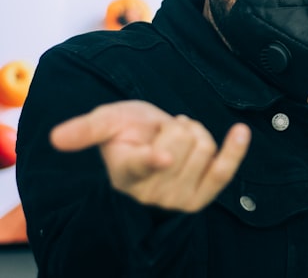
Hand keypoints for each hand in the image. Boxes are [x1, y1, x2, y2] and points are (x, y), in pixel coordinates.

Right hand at [50, 100, 249, 212]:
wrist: (151, 145)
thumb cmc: (130, 133)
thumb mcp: (109, 122)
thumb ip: (88, 128)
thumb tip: (56, 137)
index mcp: (124, 171)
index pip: (139, 166)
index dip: (153, 160)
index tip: (161, 157)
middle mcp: (149, 191)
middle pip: (183, 142)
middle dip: (178, 127)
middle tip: (165, 133)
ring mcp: (176, 197)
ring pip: (204, 149)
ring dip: (196, 135)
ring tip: (178, 141)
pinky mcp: (200, 198)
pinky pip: (223, 172)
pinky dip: (235, 150)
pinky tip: (240, 132)